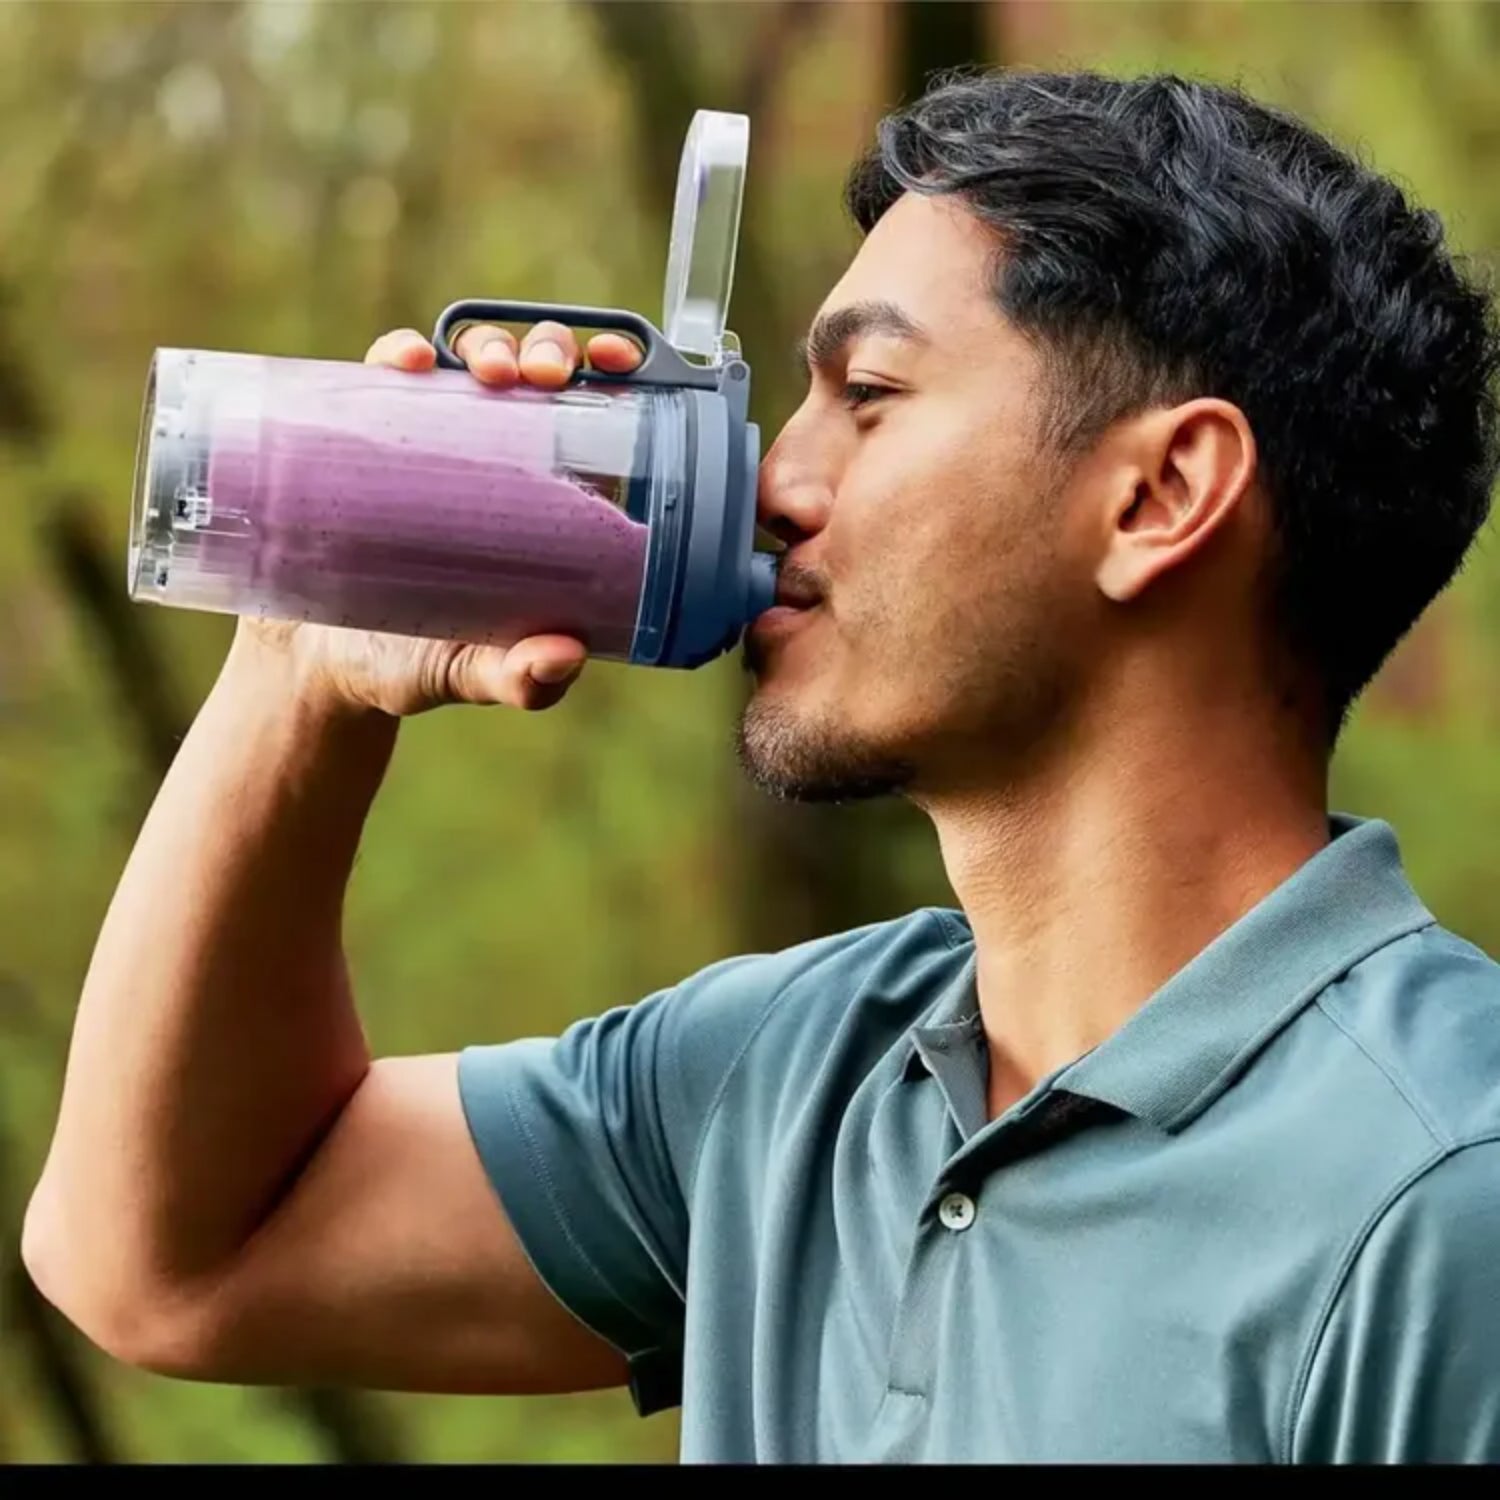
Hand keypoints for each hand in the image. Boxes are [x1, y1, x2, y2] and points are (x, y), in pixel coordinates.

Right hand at [234, 321, 644, 717]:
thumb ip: (518, 680)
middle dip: (550, 351)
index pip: (590, 418)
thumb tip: (566, 657)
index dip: (613, 375)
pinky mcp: (358, 437)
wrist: (312, 666)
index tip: (621, 363)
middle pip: (533, 375)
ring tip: (490, 371)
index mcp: (540, 501)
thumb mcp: (472, 674)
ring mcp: (423, 440)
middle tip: (546, 377)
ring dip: (484, 344)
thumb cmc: (414, 664)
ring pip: (464, 361)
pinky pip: (382, 376)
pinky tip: (406, 360)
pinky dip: (398, 354)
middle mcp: (489, 457)